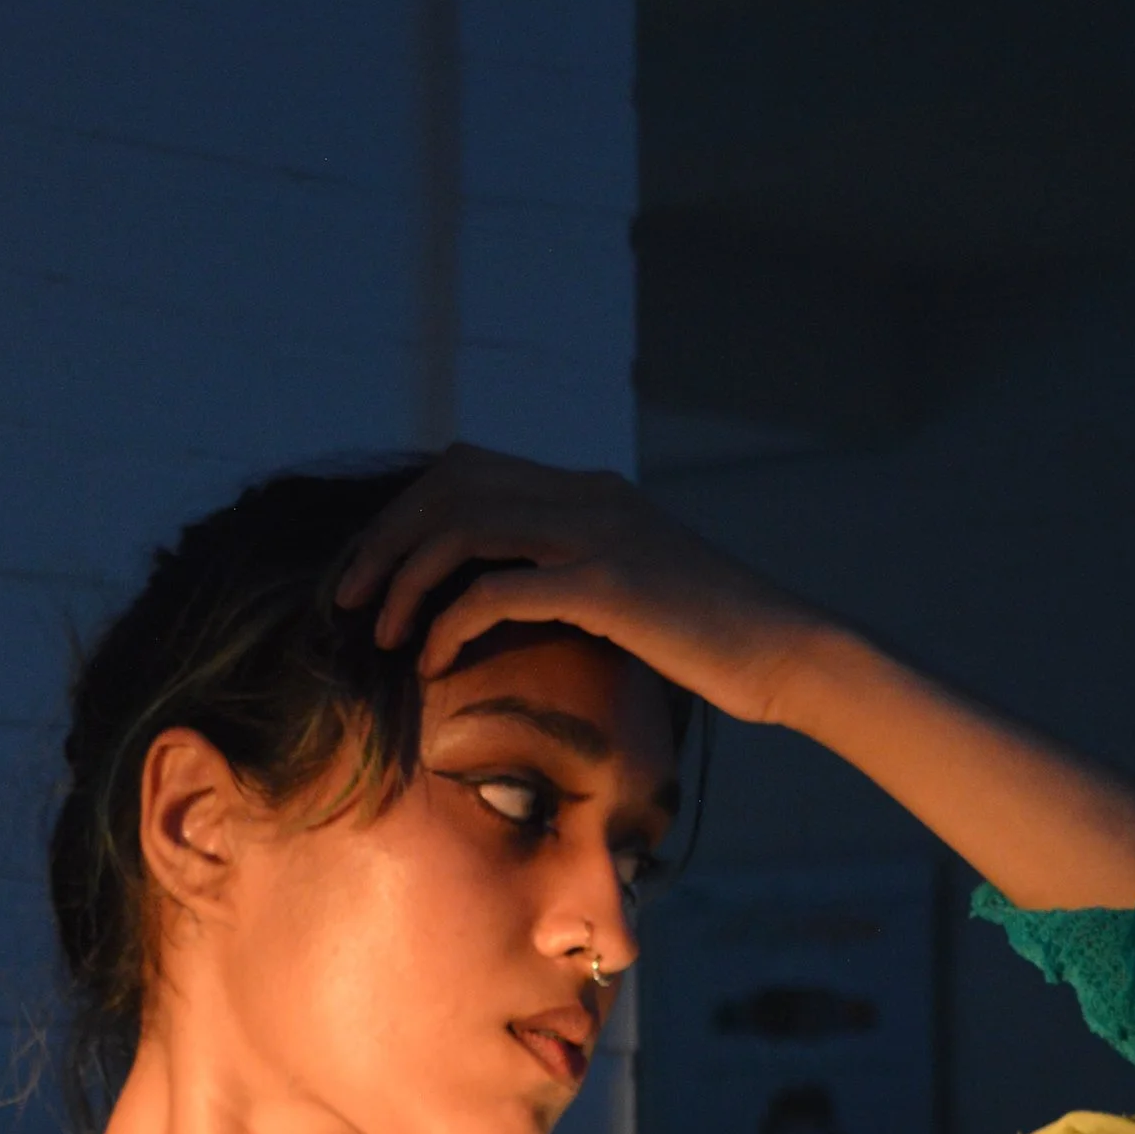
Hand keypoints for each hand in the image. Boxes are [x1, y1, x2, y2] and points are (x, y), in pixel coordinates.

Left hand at [333, 444, 821, 722]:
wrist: (787, 653)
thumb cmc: (712, 641)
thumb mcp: (632, 595)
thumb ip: (572, 581)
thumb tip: (511, 606)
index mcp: (588, 492)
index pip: (469, 472)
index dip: (406, 514)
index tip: (372, 569)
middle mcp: (587, 496)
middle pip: (451, 487)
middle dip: (385, 540)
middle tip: (347, 598)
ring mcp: (598, 533)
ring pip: (463, 528)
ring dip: (405, 580)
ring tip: (378, 633)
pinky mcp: (608, 584)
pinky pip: (498, 590)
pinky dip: (450, 623)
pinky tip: (433, 661)